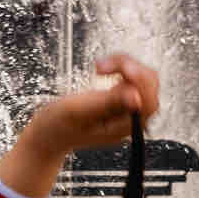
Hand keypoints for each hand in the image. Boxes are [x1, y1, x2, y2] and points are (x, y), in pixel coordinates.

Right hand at [0, 54, 159, 197]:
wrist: (49, 132)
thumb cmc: (58, 125)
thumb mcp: (77, 111)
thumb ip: (107, 103)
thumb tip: (136, 98)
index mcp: (122, 128)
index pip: (148, 102)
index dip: (140, 81)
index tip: (123, 69)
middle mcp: (130, 120)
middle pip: (149, 86)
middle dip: (129, 68)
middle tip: (101, 66)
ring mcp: (127, 110)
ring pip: (142, 78)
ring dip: (124, 65)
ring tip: (100, 66)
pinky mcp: (122, 99)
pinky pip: (133, 77)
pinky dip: (120, 67)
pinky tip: (103, 69)